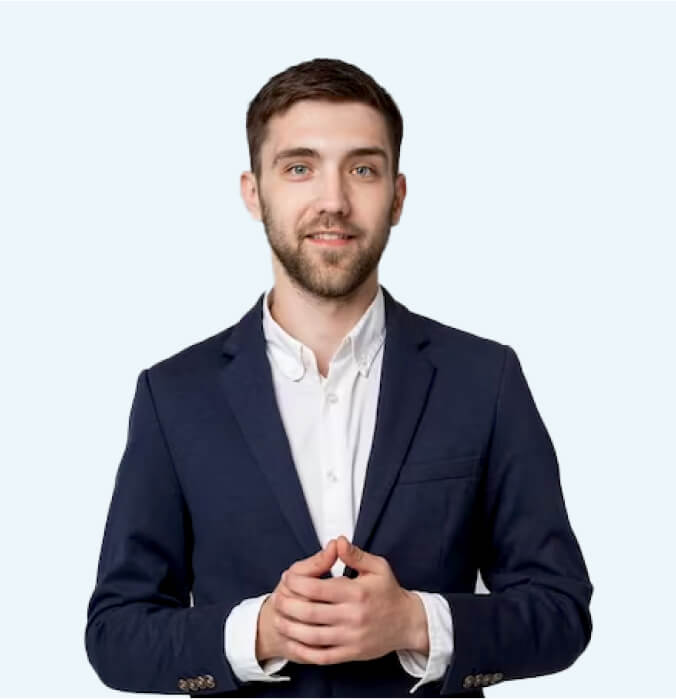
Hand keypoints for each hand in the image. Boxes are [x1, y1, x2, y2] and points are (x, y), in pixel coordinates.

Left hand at [262, 536, 424, 664]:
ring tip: (279, 619)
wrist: (407, 623)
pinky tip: (294, 642)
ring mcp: (351, 637)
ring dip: (291, 628)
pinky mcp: (351, 653)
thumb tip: (338, 541)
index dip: (297, 583)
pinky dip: (305, 651)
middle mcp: (353, 616)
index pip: (318, 589)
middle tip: (277, 598)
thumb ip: (355, 554)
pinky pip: (323, 656)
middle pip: (310, 613)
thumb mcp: (377, 566)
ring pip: (312, 636)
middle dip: (288, 605)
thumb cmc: (389, 592)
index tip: (287, 577)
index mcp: (356, 592)